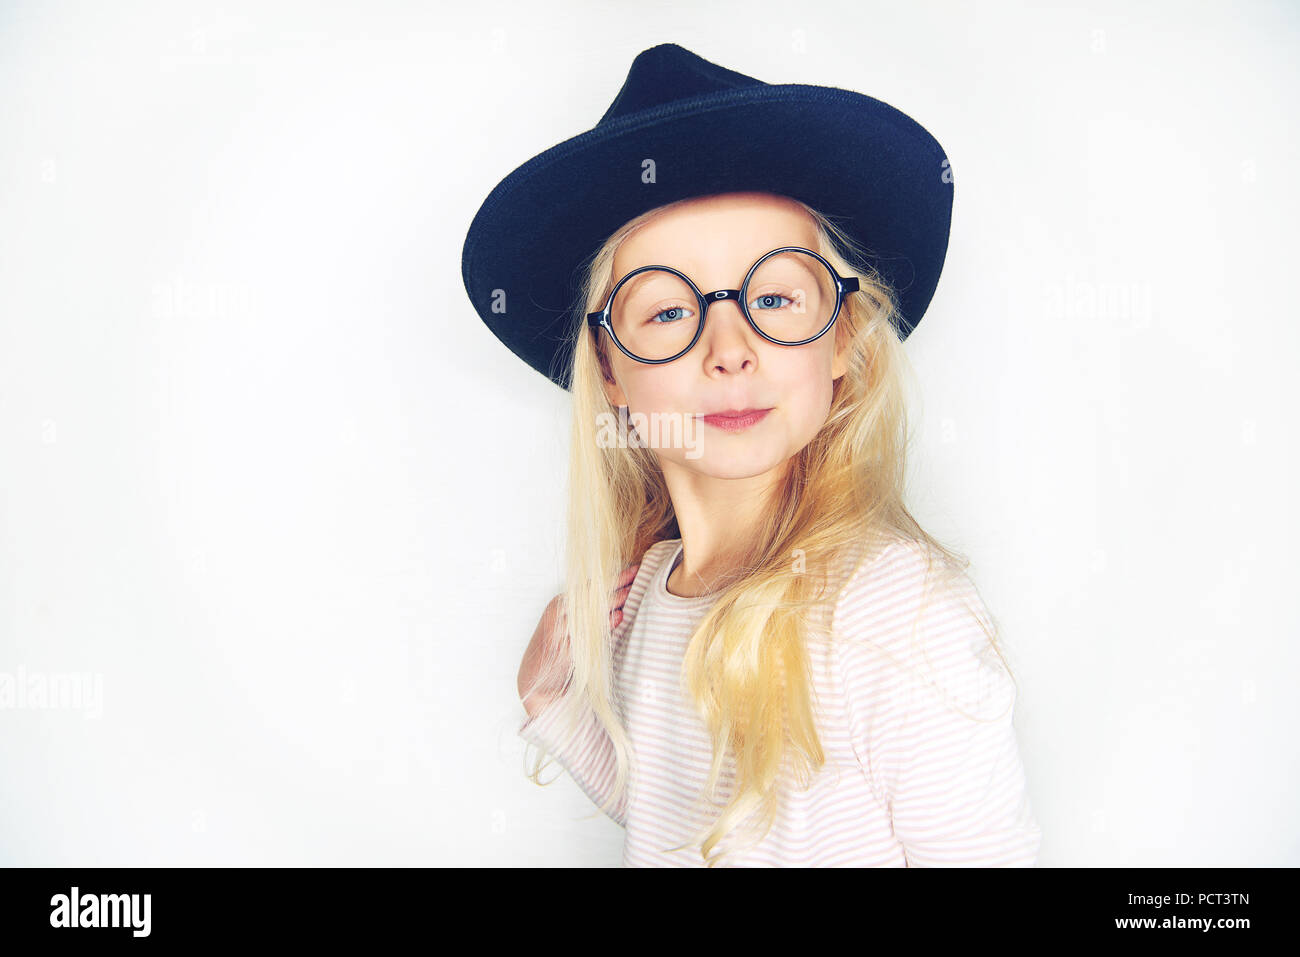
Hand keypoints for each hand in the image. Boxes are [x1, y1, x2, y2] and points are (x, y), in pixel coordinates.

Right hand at [518, 562, 639, 714]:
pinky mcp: (565, 650)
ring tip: (631, 592)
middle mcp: (559, 615)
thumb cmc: (554, 652)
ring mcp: (561, 632)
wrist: (535, 681)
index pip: (591, 587)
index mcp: (559, 605)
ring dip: (612, 601)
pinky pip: (589, 634)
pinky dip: (605, 625)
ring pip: (591, 611)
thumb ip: (588, 616)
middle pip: (592, 596)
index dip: (614, 578)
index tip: (634, 569)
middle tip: (638, 575)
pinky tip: (618, 618)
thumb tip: (619, 606)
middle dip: (616, 585)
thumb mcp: (567, 628)